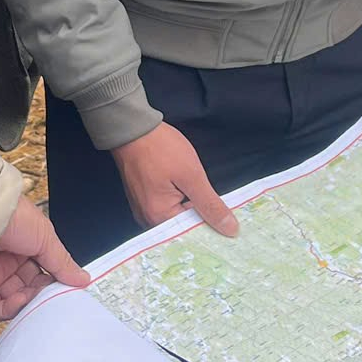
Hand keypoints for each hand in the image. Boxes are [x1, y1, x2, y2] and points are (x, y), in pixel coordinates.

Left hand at [0, 198, 89, 320]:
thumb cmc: (14, 218)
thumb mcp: (47, 238)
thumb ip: (62, 263)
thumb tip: (82, 279)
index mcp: (25, 247)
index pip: (41, 274)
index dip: (53, 283)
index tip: (66, 288)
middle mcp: (8, 262)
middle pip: (28, 290)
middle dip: (40, 295)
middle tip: (51, 295)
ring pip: (13, 302)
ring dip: (26, 304)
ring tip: (34, 296)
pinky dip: (8, 310)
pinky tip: (20, 301)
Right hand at [107, 123, 240, 237]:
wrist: (131, 127)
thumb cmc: (160, 148)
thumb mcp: (192, 175)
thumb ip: (210, 204)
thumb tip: (229, 228)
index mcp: (158, 217)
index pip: (192, 234)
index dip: (212, 228)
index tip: (230, 225)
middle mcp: (147, 218)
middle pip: (182, 228)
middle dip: (201, 218)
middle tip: (223, 212)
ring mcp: (142, 208)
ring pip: (174, 217)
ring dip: (191, 209)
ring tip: (205, 199)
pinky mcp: (142, 197)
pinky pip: (165, 207)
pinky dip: (180, 202)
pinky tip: (189, 192)